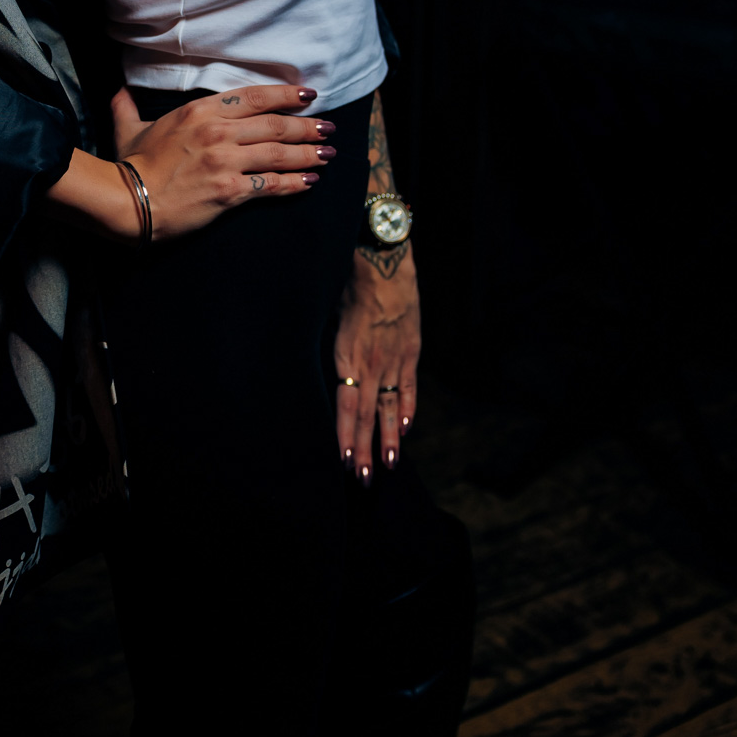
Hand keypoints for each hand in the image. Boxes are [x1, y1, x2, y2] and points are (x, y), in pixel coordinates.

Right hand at [111, 83, 334, 241]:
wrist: (128, 201)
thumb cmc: (130, 164)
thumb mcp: (129, 127)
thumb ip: (127, 106)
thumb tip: (118, 91)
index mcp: (200, 111)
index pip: (255, 97)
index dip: (286, 95)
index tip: (309, 96)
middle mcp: (218, 131)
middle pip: (275, 125)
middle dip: (307, 126)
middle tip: (329, 127)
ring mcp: (226, 161)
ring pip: (279, 153)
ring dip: (308, 153)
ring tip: (328, 153)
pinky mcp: (230, 190)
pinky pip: (271, 184)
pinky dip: (294, 183)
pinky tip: (309, 182)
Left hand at [334, 244, 420, 483]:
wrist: (384, 257)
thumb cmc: (347, 281)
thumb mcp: (329, 314)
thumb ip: (332, 347)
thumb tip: (326, 371)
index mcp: (346, 353)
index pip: (346, 405)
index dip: (345, 435)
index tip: (345, 461)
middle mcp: (371, 361)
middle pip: (366, 414)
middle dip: (365, 449)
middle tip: (364, 479)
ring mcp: (394, 358)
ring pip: (389, 406)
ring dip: (388, 439)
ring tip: (389, 466)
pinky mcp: (411, 350)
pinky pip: (409, 386)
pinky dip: (407, 410)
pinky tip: (403, 430)